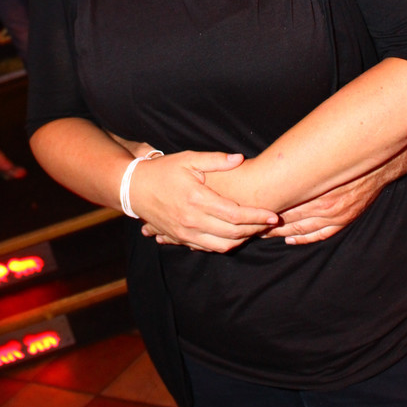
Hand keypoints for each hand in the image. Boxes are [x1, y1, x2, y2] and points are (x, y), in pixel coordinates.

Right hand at [135, 151, 278, 252]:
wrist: (133, 189)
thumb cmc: (162, 171)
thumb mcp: (188, 159)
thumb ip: (215, 160)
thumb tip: (239, 159)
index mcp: (196, 199)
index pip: (235, 214)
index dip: (257, 216)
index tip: (273, 215)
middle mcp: (192, 221)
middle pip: (232, 233)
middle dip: (255, 229)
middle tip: (270, 222)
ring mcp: (185, 233)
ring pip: (222, 245)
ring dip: (242, 240)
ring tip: (255, 228)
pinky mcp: (180, 239)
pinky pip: (207, 248)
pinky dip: (224, 244)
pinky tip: (234, 235)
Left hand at [262, 169, 388, 244]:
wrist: (378, 163)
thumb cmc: (347, 156)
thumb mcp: (319, 158)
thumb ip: (299, 168)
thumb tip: (275, 169)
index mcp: (316, 188)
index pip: (283, 203)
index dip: (265, 208)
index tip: (251, 209)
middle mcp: (324, 205)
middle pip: (289, 218)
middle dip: (268, 222)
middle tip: (251, 224)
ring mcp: (335, 215)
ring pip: (301, 229)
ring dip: (281, 232)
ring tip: (264, 233)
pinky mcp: (344, 219)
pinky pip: (320, 234)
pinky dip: (304, 238)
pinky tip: (290, 239)